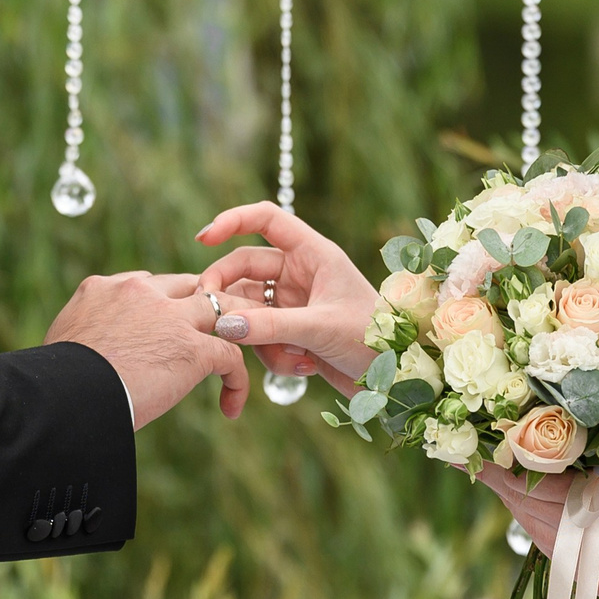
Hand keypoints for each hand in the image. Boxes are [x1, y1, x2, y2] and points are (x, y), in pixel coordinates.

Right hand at [45, 272, 248, 429]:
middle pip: (191, 286)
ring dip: (239, 329)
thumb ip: (85, 333)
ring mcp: (169, 317)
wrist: (61, 396)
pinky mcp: (191, 348)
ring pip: (223, 308)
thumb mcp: (63, 341)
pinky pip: (230, 356)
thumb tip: (85, 356)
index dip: (168, 305)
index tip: (172, 330)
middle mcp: (140, 292)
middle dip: (208, 305)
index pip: (150, 284)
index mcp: (104, 287)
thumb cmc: (53, 383)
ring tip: (249, 352)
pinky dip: (237, 380)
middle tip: (223, 329)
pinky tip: (231, 405)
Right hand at [192, 202, 381, 390]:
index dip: (232, 221)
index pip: (266, 219)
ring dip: (259, 337)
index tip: (203, 238)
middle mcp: (301, 272)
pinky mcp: (291, 331)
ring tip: (292, 358)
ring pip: (248, 308)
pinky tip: (305, 367)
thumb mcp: (320, 328)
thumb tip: (223, 323)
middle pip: (245, 268)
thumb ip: (270, 326)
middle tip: (211, 316)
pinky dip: (274, 355)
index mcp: (314, 254)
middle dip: (228, 293)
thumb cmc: (373, 340)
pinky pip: (261, 336)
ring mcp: (294, 302)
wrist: (395, 379)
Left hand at [478, 442, 598, 598]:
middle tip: (477, 450)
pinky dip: (544, 525)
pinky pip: (557, 552)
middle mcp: (584, 550)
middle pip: (523, 509)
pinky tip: (542, 504)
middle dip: (500, 479)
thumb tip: (562, 405)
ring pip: (535, 533)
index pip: (525, 482)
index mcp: (593, 512)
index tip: (467, 443)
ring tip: (504, 471)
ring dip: (520, 503)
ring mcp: (590, 574)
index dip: (493, 463)